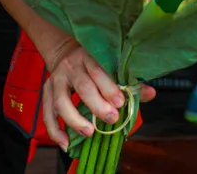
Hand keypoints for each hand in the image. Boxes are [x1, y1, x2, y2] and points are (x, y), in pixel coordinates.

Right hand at [40, 39, 155, 150]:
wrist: (63, 53)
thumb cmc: (91, 64)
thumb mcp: (108, 65)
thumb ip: (129, 82)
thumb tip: (151, 94)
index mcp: (88, 59)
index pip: (99, 72)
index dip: (109, 88)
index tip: (121, 103)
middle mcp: (71, 69)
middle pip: (83, 87)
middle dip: (97, 105)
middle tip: (111, 119)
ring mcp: (55, 81)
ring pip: (61, 102)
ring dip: (75, 120)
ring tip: (89, 132)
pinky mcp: (45, 94)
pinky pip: (47, 115)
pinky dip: (55, 131)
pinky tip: (66, 143)